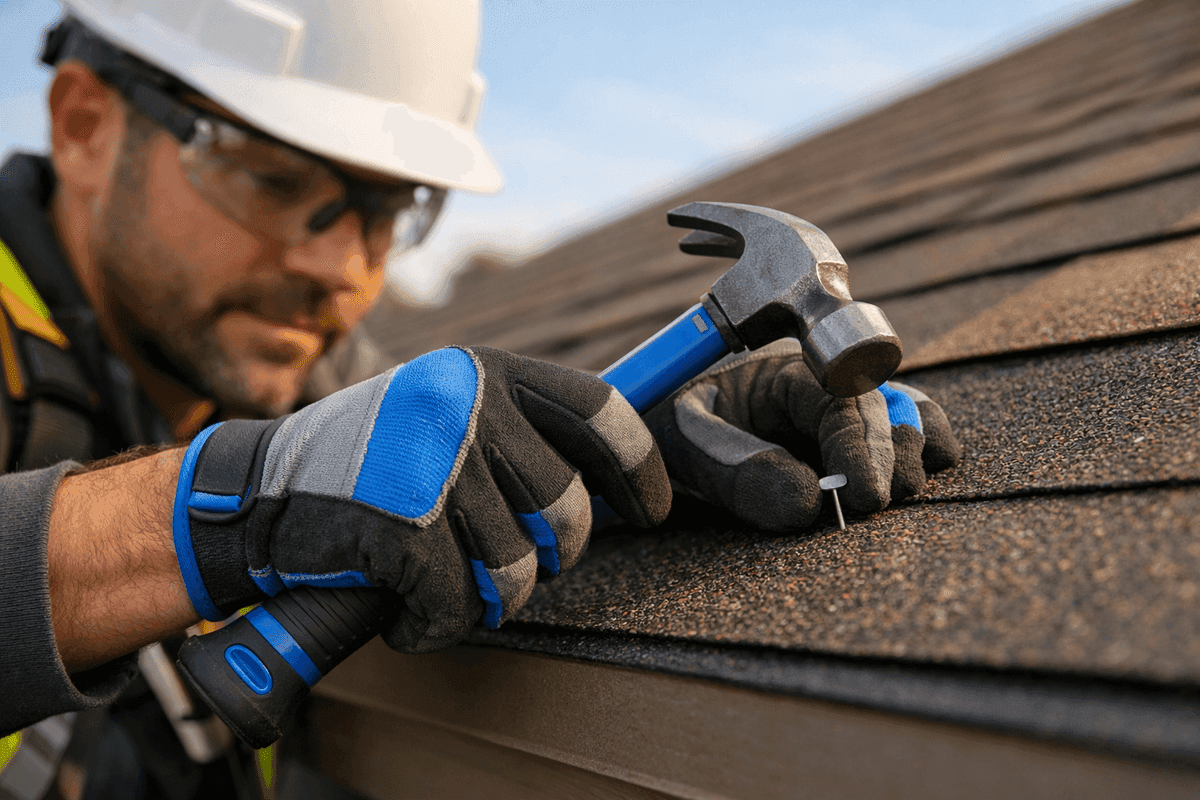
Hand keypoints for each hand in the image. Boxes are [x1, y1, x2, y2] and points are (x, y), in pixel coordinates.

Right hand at [172, 346, 670, 651]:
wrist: (256, 495)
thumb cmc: (365, 464)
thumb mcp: (445, 416)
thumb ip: (517, 432)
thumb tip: (606, 477)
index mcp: (486, 373)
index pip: (600, 412)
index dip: (641, 469)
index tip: (652, 510)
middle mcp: (469, 409)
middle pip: (568, 510)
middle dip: (551, 557)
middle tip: (511, 563)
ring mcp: (436, 466)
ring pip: (516, 570)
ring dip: (487, 598)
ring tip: (446, 583)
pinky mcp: (404, 527)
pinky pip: (459, 606)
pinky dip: (435, 626)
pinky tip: (406, 609)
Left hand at [642, 338, 959, 530]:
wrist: (644, 440)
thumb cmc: (653, 430)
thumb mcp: (675, 441)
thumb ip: (733, 469)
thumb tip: (809, 504)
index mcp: (778, 371)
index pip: (836, 396)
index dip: (859, 444)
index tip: (863, 494)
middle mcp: (818, 384)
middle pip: (879, 408)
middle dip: (887, 456)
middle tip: (877, 503)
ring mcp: (836, 411)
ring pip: (902, 415)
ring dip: (911, 451)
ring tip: (902, 491)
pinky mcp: (845, 441)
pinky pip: (901, 434)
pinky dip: (923, 448)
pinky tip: (927, 469)